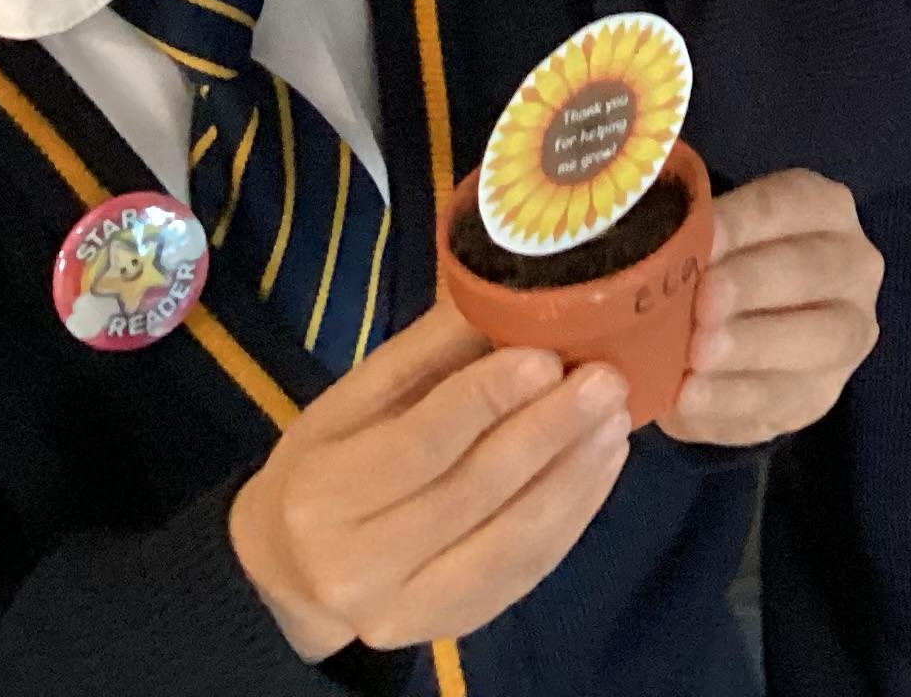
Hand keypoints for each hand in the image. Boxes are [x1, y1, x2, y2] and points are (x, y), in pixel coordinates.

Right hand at [229, 303, 632, 660]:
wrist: (293, 567)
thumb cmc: (331, 460)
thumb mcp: (355, 398)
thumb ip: (429, 350)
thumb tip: (505, 282)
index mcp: (321, 496)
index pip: (418, 445)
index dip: (486, 398)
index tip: (546, 355)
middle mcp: (355, 567)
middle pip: (472, 493)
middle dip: (549, 431)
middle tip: (605, 380)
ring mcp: (405, 611)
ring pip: (511, 542)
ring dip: (576, 474)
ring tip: (616, 417)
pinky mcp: (452, 628)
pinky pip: (527, 571)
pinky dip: (575, 514)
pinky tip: (603, 463)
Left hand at [662, 171, 882, 447]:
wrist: (736, 337)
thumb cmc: (715, 267)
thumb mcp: (708, 240)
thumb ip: (690, 238)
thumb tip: (647, 245)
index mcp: (824, 208)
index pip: (789, 204)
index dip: (742, 223)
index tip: (696, 243)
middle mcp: (852, 267)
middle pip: (812, 270)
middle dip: (753, 285)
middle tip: (702, 304)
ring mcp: (846, 336)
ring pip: (816, 341)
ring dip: (751, 347)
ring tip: (696, 356)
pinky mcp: (820, 396)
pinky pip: (784, 400)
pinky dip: (732, 400)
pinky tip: (690, 397)